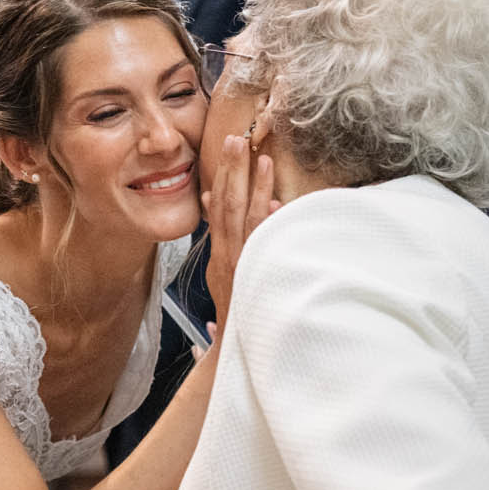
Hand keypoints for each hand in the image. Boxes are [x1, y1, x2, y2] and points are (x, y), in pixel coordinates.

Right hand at [203, 136, 277, 322]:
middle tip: (237, 139)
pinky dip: (265, 222)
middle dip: (233, 170)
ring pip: (246, 219)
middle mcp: (228, 256)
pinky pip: (260, 243)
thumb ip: (222, 240)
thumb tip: (216, 202)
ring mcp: (242, 264)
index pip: (220, 208)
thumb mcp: (223, 273)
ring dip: (253, 187)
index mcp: (220, 255)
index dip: (225, 176)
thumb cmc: (237, 312)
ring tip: (261, 159)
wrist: (233, 350)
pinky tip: (273, 202)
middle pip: (228, 205)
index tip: (231, 150)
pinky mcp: (254, 274)